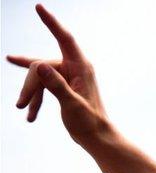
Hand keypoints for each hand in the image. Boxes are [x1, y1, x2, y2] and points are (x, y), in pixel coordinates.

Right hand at [7, 4, 109, 144]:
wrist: (97, 138)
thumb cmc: (89, 122)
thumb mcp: (72, 105)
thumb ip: (57, 86)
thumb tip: (40, 66)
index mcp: (81, 67)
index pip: (64, 38)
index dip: (51, 22)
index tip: (39, 7)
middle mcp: (75, 68)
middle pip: (42, 65)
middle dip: (30, 85)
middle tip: (20, 104)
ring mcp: (68, 76)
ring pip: (39, 76)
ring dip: (30, 93)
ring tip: (20, 108)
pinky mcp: (63, 85)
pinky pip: (43, 86)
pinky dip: (35, 99)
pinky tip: (29, 115)